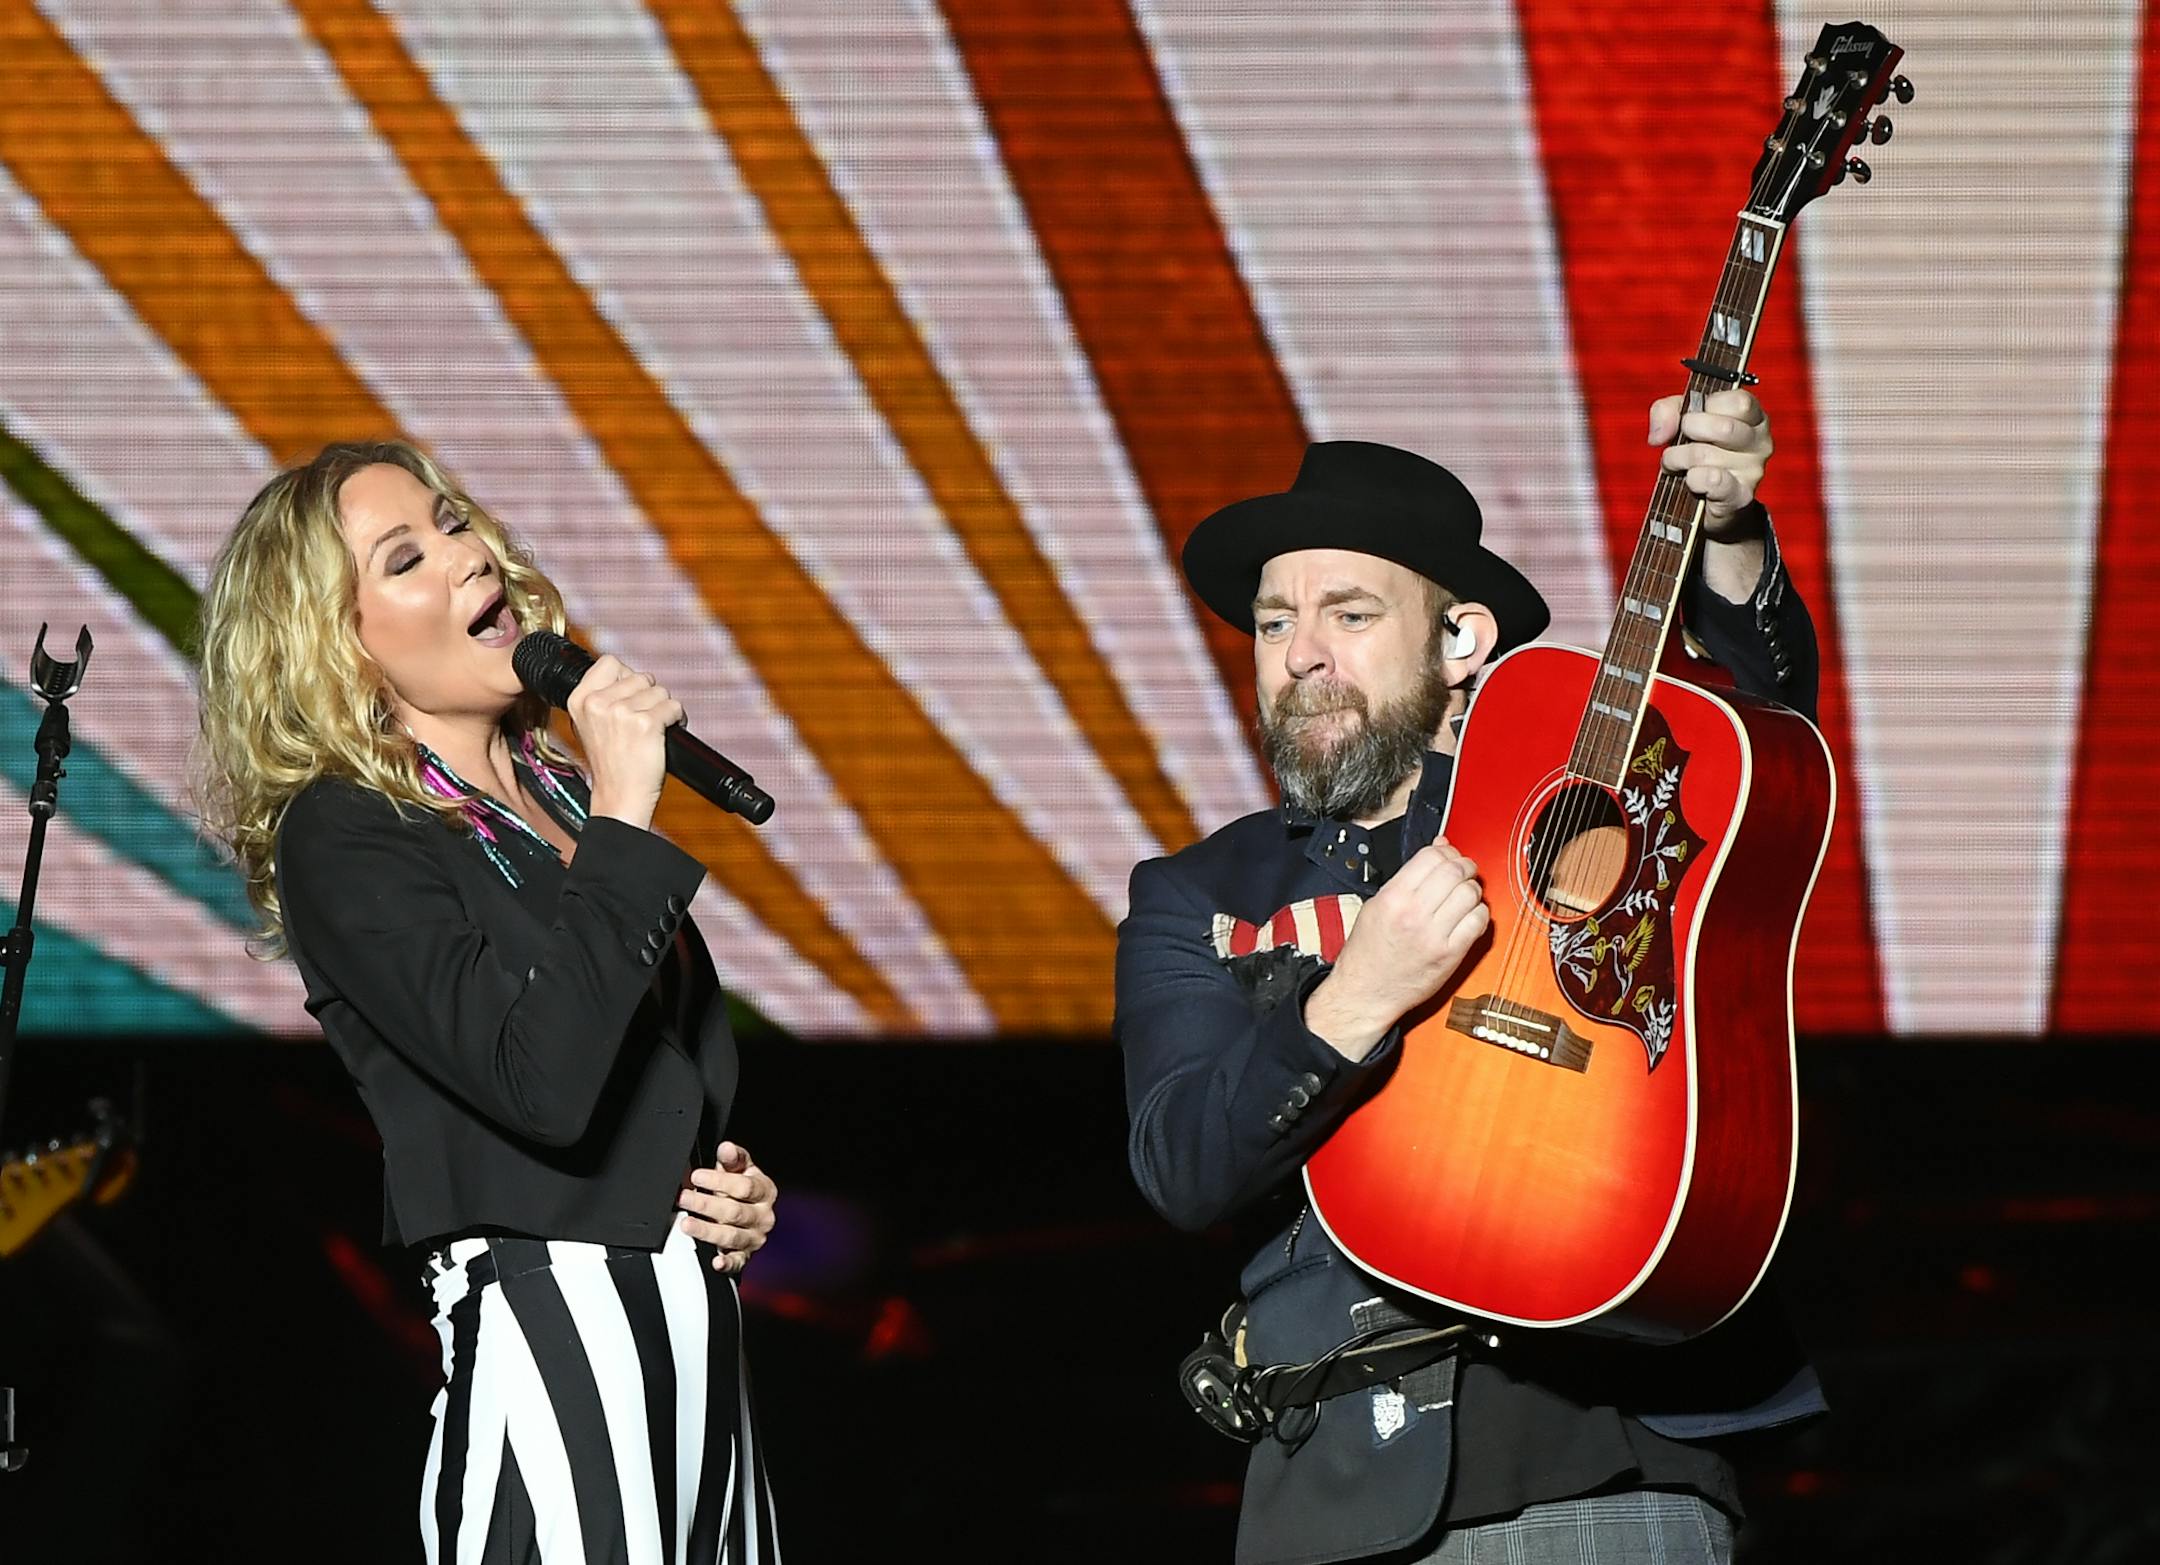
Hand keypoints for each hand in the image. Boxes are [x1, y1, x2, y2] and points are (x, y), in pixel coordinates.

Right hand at [568, 653, 683, 830]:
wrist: (619, 798)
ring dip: (663, 708)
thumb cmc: (611, 764)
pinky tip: (665, 735)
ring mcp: (621, 713)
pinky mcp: (646, 724)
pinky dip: (678, 719)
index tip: (629, 699)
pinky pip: (674, 706)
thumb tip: (628, 674)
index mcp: (579, 700)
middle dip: (648, 696)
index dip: (627, 678)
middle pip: (640, 676)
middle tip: (642, 721)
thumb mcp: (591, 725)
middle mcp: (597, 703)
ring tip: (653, 731)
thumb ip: (602, 697)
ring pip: (660, 691)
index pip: (610, 662)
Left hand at [676, 1142, 775, 1273]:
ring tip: (686, 1224)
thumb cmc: (743, 1188)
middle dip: (706, 1204)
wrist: (752, 1211)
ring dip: (707, 1230)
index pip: (744, 1187)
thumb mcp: (741, 1169)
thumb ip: (733, 1158)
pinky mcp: (745, 1256)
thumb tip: (726, 1148)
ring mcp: (755, 1238)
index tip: (697, 1176)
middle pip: (735, 1212)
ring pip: (731, 1236)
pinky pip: (737, 1263)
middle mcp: (763, 1216)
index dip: (719, 1181)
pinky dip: (727, 1264)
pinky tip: (716, 1262)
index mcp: (765, 1191)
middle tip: (684, 1198)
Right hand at [1304, 840, 1488, 1060]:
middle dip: (1464, 865)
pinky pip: (1478, 922)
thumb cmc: (1369, 953)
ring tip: (1465, 894)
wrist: (1367, 991)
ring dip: (1473, 889)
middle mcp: (1414, 913)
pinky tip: (1470, 915)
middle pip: (1454, 871)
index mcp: (1392, 898)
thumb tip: (1436, 852)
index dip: (1446, 851)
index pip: (1431, 857)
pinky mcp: (1450, 954)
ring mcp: (1434, 935)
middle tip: (1464, 870)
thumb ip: (1407, 878)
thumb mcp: (1376, 905)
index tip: (1448, 855)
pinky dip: (1480, 913)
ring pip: (1470, 893)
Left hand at [1649, 388, 1772, 537]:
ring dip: (1678, 458)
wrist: (1704, 505)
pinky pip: (1712, 480)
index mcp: (1753, 417)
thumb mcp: (1681, 421)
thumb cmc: (1697, 453)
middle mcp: (1760, 441)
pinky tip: (1690, 480)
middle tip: (1679, 441)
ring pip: (1705, 454)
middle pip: (1722, 427)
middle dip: (1687, 431)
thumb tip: (1659, 434)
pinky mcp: (1741, 495)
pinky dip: (1692, 479)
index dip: (1707, 406)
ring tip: (1678, 464)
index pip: (1739, 401)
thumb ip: (1667, 411)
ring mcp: (1754, 470)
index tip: (1692, 415)